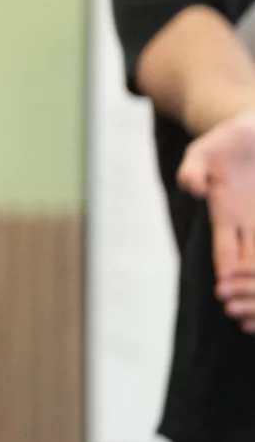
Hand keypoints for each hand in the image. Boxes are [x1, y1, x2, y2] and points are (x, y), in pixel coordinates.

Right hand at [180, 109, 254, 330]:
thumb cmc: (225, 141)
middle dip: (248, 287)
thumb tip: (193, 188)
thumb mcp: (202, 153)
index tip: (225, 294)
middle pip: (250, 262)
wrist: (254, 130)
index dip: (227, 272)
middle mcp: (249, 223)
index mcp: (226, 215)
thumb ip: (194, 171)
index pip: (227, 251)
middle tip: (246, 311)